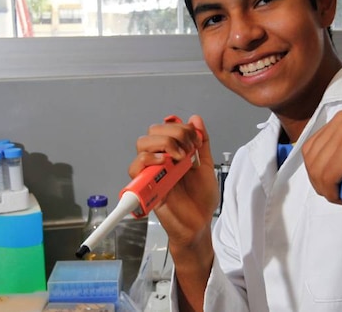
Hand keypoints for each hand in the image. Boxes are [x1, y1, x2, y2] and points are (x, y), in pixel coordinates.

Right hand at [129, 115, 218, 246]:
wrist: (199, 222)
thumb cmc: (201, 198)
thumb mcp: (206, 165)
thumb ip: (202, 142)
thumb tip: (195, 119)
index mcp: (173, 153)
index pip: (166, 128)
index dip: (180, 128)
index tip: (195, 141)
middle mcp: (160, 160)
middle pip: (152, 133)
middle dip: (173, 135)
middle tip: (187, 150)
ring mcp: (152, 172)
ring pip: (142, 146)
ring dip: (162, 145)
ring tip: (178, 158)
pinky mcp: (146, 186)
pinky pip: (135, 169)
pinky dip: (148, 161)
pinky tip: (164, 164)